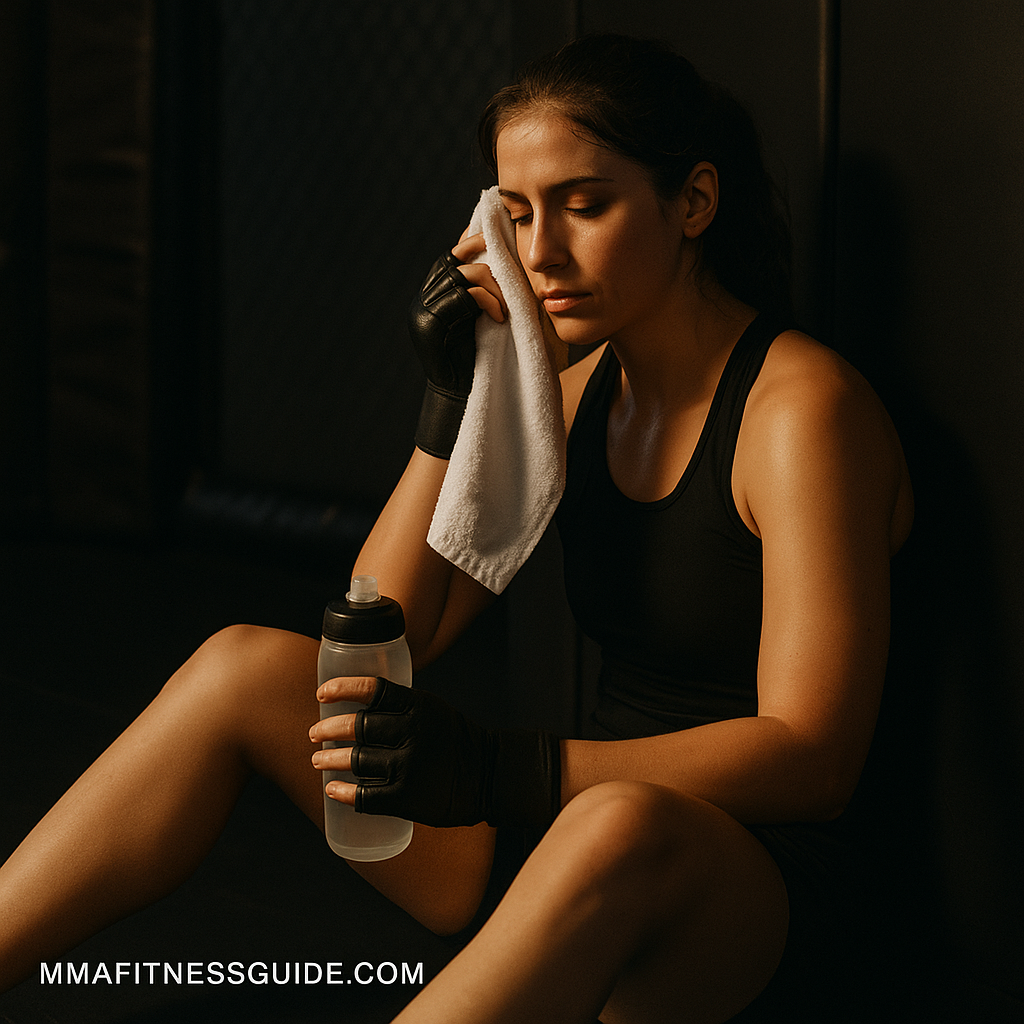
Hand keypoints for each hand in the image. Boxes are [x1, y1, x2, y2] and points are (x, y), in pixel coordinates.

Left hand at [310, 676, 560, 828]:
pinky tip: (332, 790)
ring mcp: (409, 767)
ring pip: (358, 761)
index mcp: (418, 707)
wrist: (490, 775)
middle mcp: (412, 734)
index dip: (343, 688)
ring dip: (331, 760)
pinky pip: (366, 796)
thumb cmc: (456, 740)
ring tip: (318, 761)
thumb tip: (358, 704)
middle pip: (359, 727)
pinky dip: (344, 793)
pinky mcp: (408, 797)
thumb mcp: (434, 711)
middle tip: (315, 734)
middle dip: (329, 730)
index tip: (322, 693)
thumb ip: (402, 707)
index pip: (374, 690)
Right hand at [409, 236, 505, 458]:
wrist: (463, 400)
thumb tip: (502, 265)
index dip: (472, 245)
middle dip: (488, 265)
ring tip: (506, 308)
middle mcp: (422, 300)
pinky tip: (499, 318)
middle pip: (454, 261)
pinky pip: (463, 297)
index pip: (449, 258)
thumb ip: (481, 296)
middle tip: (511, 282)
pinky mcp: (428, 325)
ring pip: (462, 276)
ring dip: (493, 287)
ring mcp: (421, 312)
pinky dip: (487, 301)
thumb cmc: (480, 363)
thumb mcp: (481, 322)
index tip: (498, 243)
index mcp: (432, 297)